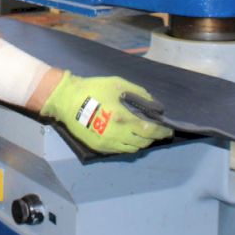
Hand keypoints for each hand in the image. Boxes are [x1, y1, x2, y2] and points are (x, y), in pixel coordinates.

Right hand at [40, 72, 172, 153]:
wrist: (66, 100)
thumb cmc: (93, 89)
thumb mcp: (118, 84)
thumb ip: (138, 93)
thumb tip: (153, 104)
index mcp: (123, 118)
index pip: (150, 130)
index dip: (162, 131)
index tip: (168, 130)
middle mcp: (118, 135)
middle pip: (143, 142)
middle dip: (152, 137)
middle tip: (155, 130)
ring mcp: (108, 143)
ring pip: (132, 149)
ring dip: (141, 142)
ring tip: (142, 133)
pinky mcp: (99, 147)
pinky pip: (120, 150)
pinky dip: (128, 145)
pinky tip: (127, 136)